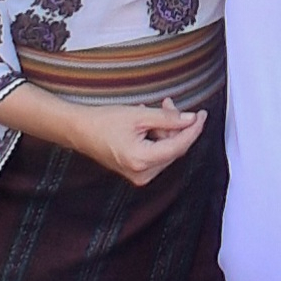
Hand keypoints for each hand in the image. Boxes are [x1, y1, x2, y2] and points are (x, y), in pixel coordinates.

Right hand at [69, 96, 205, 185]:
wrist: (79, 130)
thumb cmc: (103, 122)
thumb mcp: (139, 115)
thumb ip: (168, 118)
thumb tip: (191, 119)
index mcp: (142, 160)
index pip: (179, 146)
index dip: (193, 129)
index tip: (201, 115)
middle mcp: (142, 174)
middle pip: (173, 149)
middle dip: (175, 126)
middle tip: (169, 104)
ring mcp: (139, 175)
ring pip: (166, 151)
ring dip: (165, 130)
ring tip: (154, 110)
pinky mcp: (136, 172)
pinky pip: (156, 154)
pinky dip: (157, 138)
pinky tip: (147, 122)